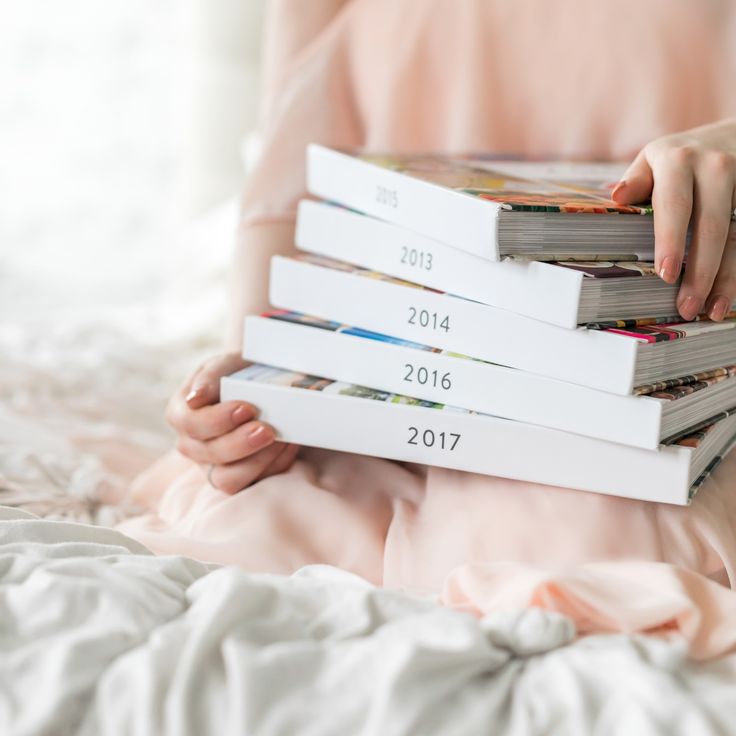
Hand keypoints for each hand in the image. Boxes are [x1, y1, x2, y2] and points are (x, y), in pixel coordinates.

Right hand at [166, 354, 298, 493]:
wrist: (263, 383)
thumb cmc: (238, 372)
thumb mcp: (226, 364)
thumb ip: (210, 376)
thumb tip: (195, 397)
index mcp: (181, 414)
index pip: (190, 425)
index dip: (217, 420)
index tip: (247, 408)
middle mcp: (193, 444)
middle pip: (209, 454)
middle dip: (240, 443)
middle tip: (268, 429)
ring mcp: (214, 466)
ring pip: (228, 480)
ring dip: (257, 461)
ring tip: (281, 440)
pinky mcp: (239, 478)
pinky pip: (254, 484)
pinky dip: (275, 465)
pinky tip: (289, 445)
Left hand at [612, 118, 735, 320]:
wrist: (731, 136)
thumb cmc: (678, 158)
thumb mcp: (653, 160)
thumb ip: (636, 181)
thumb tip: (617, 196)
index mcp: (679, 160)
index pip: (674, 206)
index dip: (671, 242)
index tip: (665, 275)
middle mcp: (716, 167)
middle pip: (711, 228)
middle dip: (701, 272)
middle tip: (686, 307)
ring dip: (726, 278)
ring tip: (712, 311)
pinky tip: (728, 295)